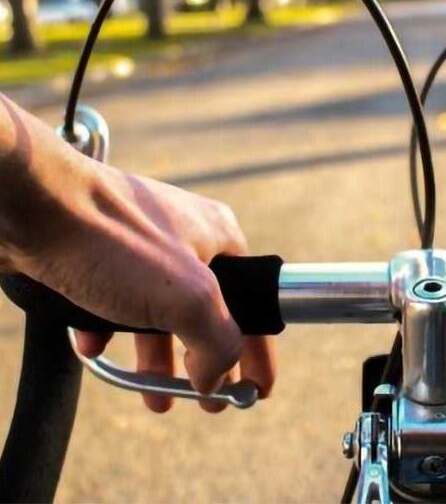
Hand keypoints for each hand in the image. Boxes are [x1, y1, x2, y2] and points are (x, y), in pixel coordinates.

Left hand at [0, 95, 274, 411]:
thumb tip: (218, 380)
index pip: (254, 301)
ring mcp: (139, 245)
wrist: (28, 204)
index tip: (257, 390)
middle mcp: (184, 238)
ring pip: (157, 312)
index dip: (258, 350)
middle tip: (205, 400)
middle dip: (203, 361)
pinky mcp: (98, 255)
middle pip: (205, 312)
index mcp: (219, 236)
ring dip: (156, 357)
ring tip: (155, 396)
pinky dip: (109, 330)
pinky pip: (112, 302)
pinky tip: (95, 348)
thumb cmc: (113, 240)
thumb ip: (218, 343)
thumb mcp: (186, 298)